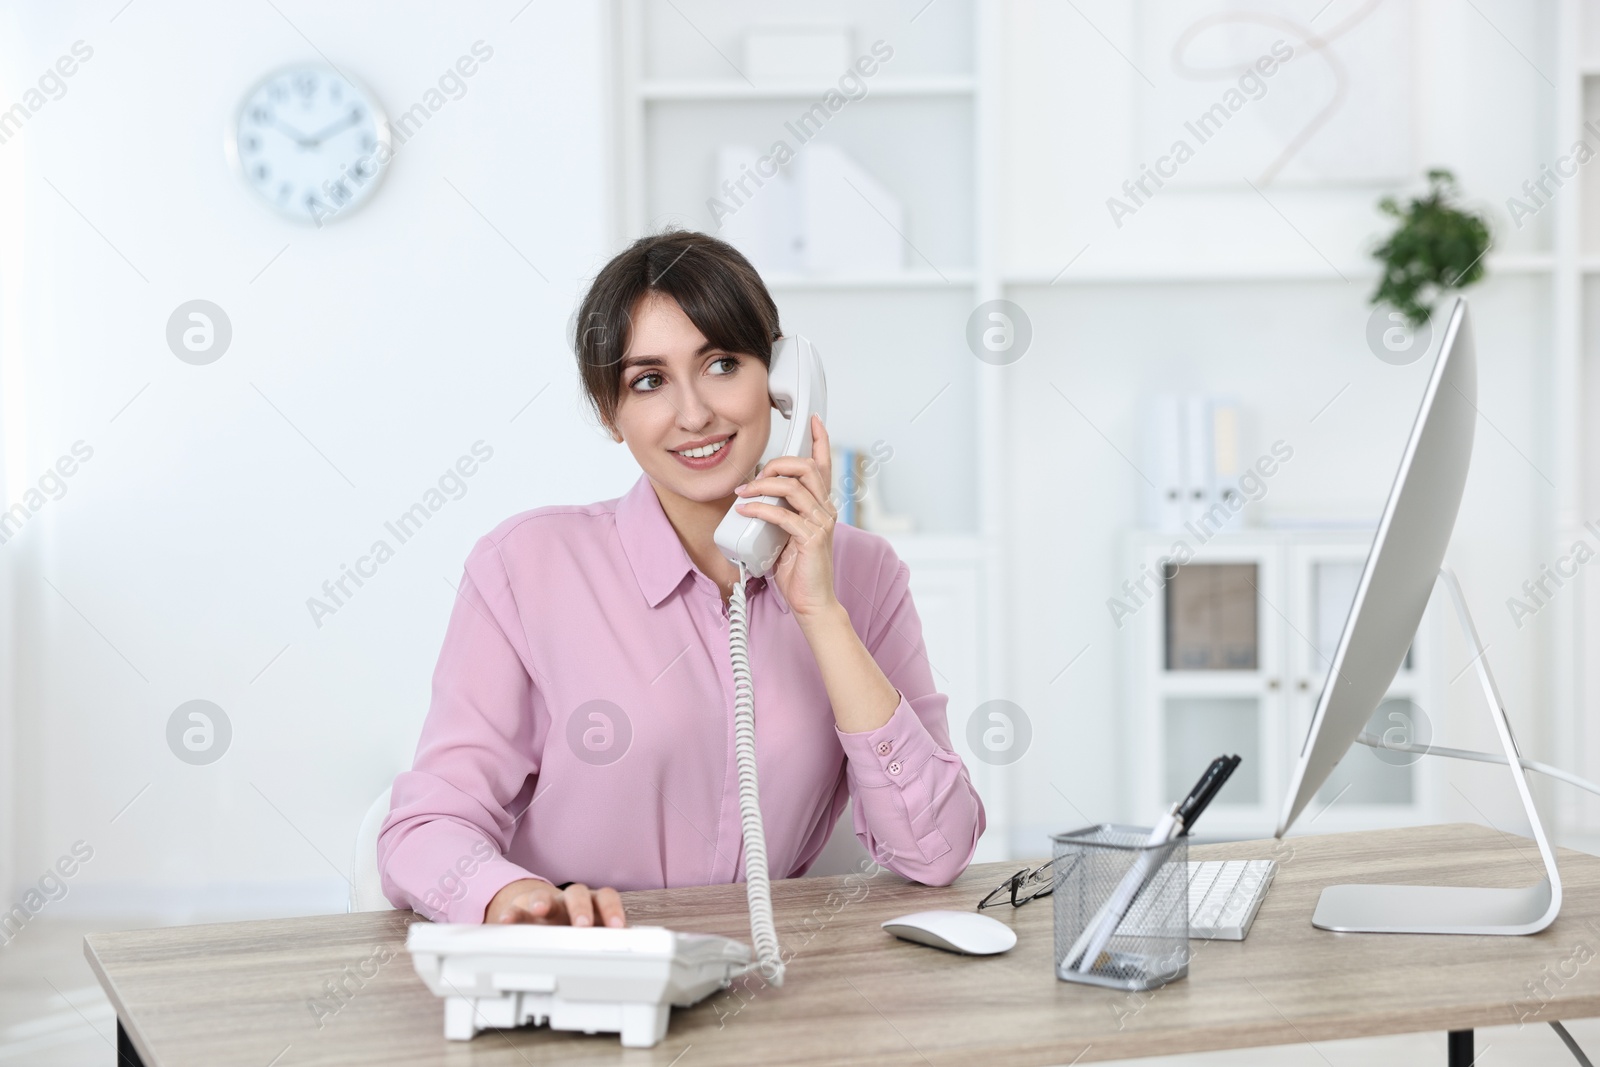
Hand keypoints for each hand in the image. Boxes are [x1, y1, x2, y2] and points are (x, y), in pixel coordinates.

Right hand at [484, 877, 625, 927]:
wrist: (541, 911)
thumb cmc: (573, 925)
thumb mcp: (592, 932)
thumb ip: (606, 939)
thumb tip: (632, 953)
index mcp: (591, 904)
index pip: (605, 898)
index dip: (612, 910)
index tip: (617, 927)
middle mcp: (569, 900)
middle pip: (578, 894)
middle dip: (581, 908)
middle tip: (582, 925)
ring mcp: (546, 904)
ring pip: (544, 895)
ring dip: (543, 901)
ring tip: (539, 910)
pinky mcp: (523, 910)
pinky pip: (516, 909)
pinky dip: (512, 914)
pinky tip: (507, 921)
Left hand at [733, 413, 839, 622]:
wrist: (812, 602)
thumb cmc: (798, 571)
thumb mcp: (784, 534)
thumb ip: (776, 513)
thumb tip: (750, 499)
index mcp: (821, 506)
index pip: (824, 466)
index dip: (820, 440)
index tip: (813, 421)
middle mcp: (825, 510)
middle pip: (807, 468)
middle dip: (778, 463)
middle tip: (757, 474)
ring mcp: (820, 524)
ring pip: (793, 487)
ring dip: (763, 485)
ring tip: (744, 491)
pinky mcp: (811, 539)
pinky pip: (783, 515)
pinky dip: (760, 509)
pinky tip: (745, 510)